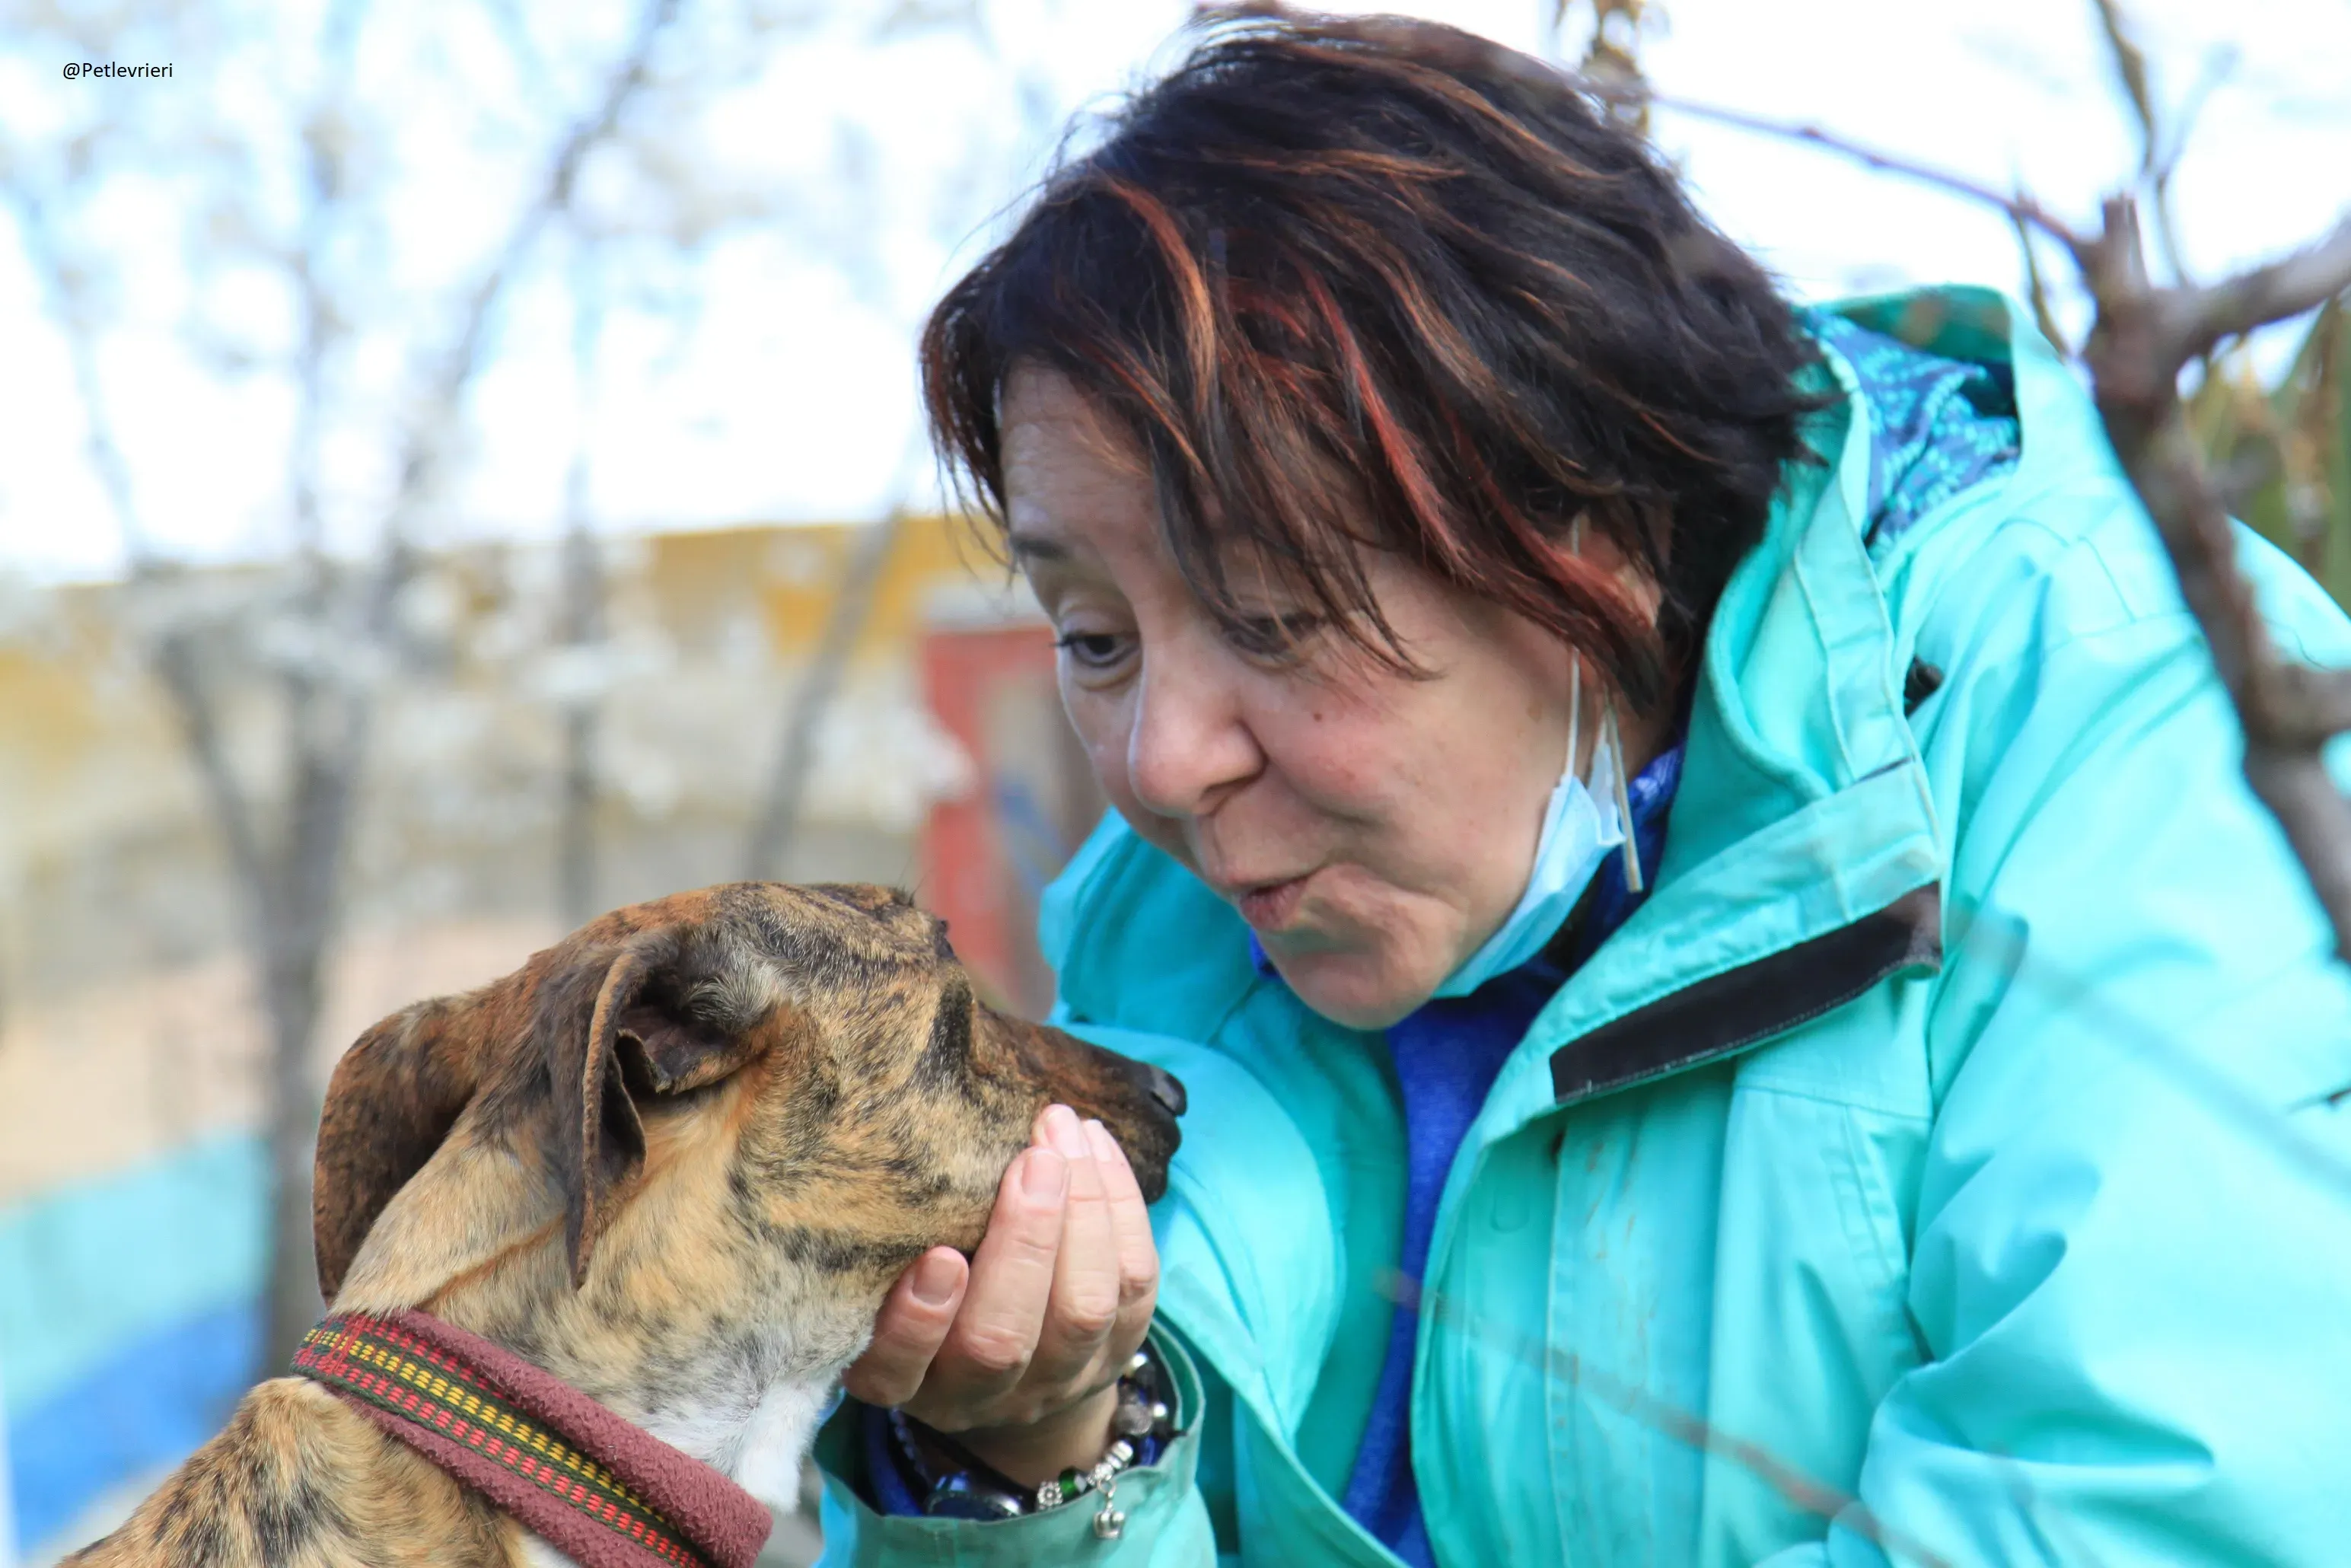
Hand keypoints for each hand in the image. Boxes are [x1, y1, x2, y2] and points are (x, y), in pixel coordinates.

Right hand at [843, 1103, 1161, 1487]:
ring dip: (1084, 1210)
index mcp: (911, 1383)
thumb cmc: (935, 1302)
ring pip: (1084, 1308)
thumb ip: (886, 1247)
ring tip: (1064, 1134)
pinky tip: (1095, 1144)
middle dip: (1025, 1243)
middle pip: (1004, 1339)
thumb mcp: (888, 1290)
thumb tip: (904, 1146)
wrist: (1013, 1373)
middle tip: (1031, 1160)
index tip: (939, 1257)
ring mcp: (1059, 1379)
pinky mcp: (1119, 1350)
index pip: (899, 1371)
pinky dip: (1122, 1205)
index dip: (918, 1322)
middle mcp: (984, 1394)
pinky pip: (1136, 1282)